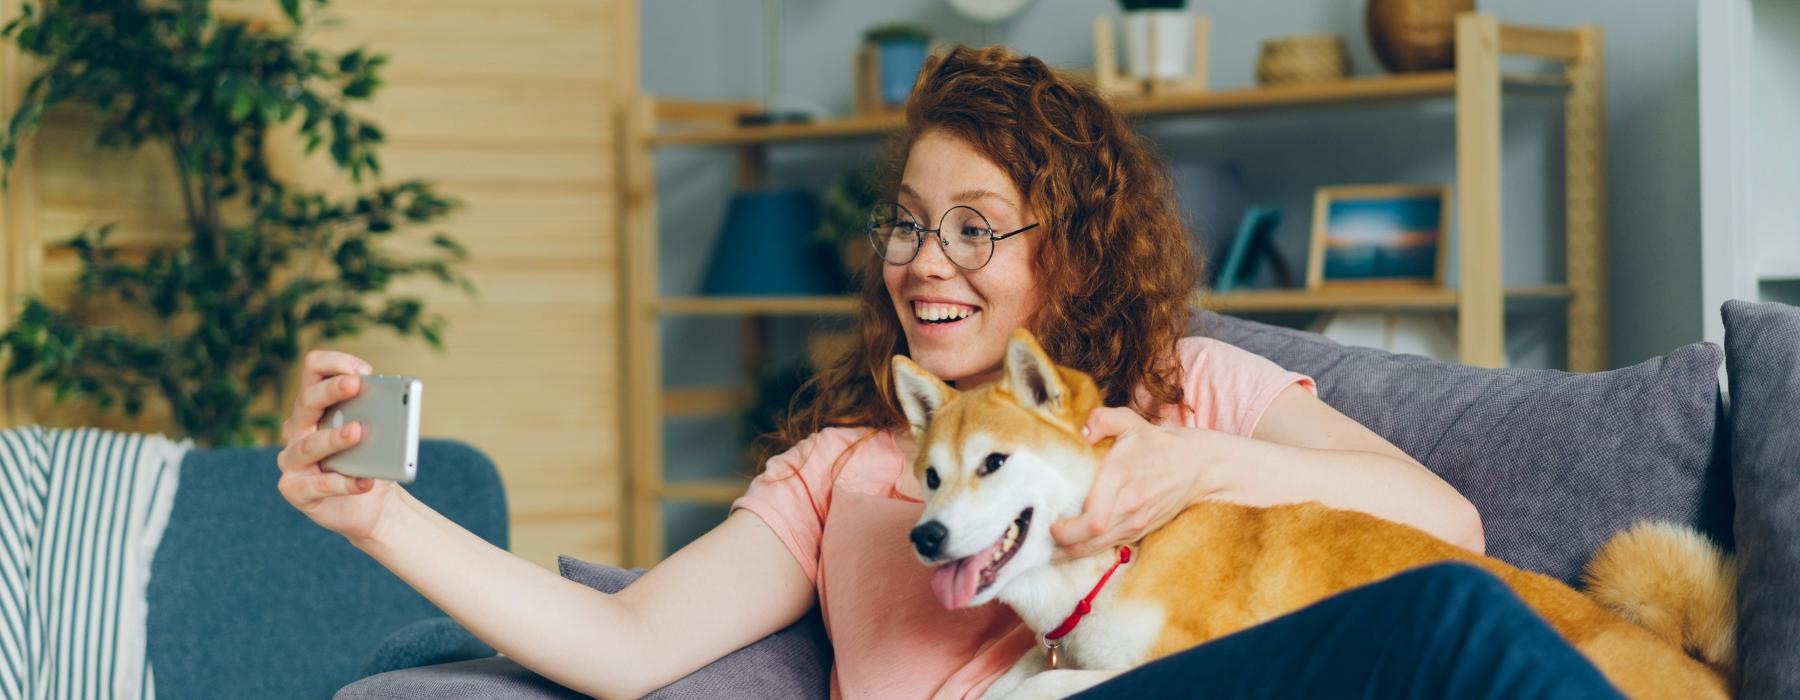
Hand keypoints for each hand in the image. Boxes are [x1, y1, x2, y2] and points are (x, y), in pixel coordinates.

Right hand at [276, 350, 398, 541]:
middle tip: (356, 385)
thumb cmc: (372, 461)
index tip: (363, 370)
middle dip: (331, 390)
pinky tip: (365, 482)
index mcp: (316, 405)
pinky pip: (318, 485)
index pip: (314, 370)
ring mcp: (292, 459)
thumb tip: (387, 411)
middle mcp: (298, 427)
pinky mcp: (294, 489)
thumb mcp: (379, 435)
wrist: (372, 506)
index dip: (335, 364)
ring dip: (334, 437)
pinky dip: (344, 483)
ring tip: (358, 432)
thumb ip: (378, 417)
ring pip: (309, 444)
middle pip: (306, 401)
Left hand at [1049, 406, 1220, 557]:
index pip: (1092, 519)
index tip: (1051, 522)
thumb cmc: (1158, 444)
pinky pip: (1111, 546)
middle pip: (1091, 539)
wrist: (1198, 466)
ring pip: (1098, 548)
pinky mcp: (1142, 531)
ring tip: (1053, 546)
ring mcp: (1137, 522)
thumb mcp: (1130, 422)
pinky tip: (1074, 545)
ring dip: (1073, 551)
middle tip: (1046, 535)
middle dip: (1063, 544)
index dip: (1067, 529)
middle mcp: (1129, 506)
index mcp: (1120, 478)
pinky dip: (1090, 549)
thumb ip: (1102, 420)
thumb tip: (1083, 432)